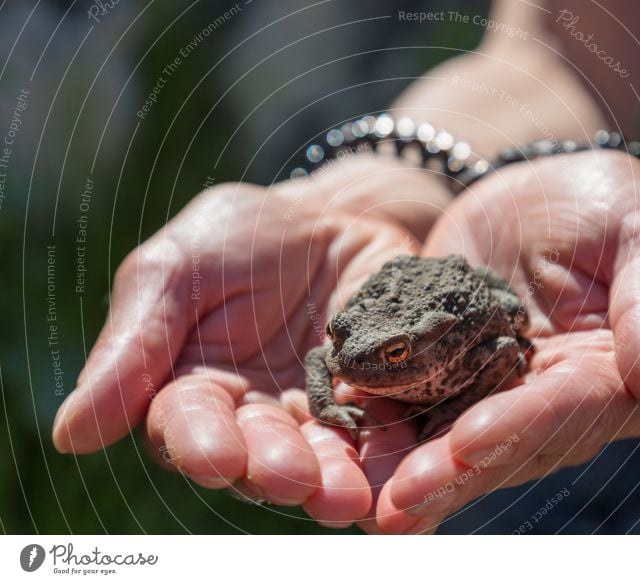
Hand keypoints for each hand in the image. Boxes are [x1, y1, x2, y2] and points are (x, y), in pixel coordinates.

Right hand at [51, 155, 450, 515]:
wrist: (330, 217)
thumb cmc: (239, 238)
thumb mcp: (176, 271)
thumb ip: (133, 346)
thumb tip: (70, 434)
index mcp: (193, 386)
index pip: (188, 426)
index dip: (200, 443)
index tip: (216, 457)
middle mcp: (255, 415)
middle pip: (259, 455)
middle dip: (275, 468)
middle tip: (294, 479)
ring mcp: (318, 413)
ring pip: (322, 457)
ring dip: (332, 479)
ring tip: (346, 494)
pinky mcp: (376, 402)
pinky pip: (383, 434)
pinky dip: (387, 456)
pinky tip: (394, 473)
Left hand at [371, 149, 639, 532]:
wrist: (548, 195)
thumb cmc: (612, 208)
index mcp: (608, 377)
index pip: (565, 411)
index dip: (519, 427)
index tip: (471, 443)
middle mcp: (547, 401)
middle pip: (499, 444)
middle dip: (446, 472)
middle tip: (394, 504)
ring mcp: (491, 392)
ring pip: (447, 439)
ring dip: (401, 468)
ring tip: (353, 493)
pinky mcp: (444, 372)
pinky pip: (411, 405)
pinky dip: (378, 426)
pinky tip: (337, 446)